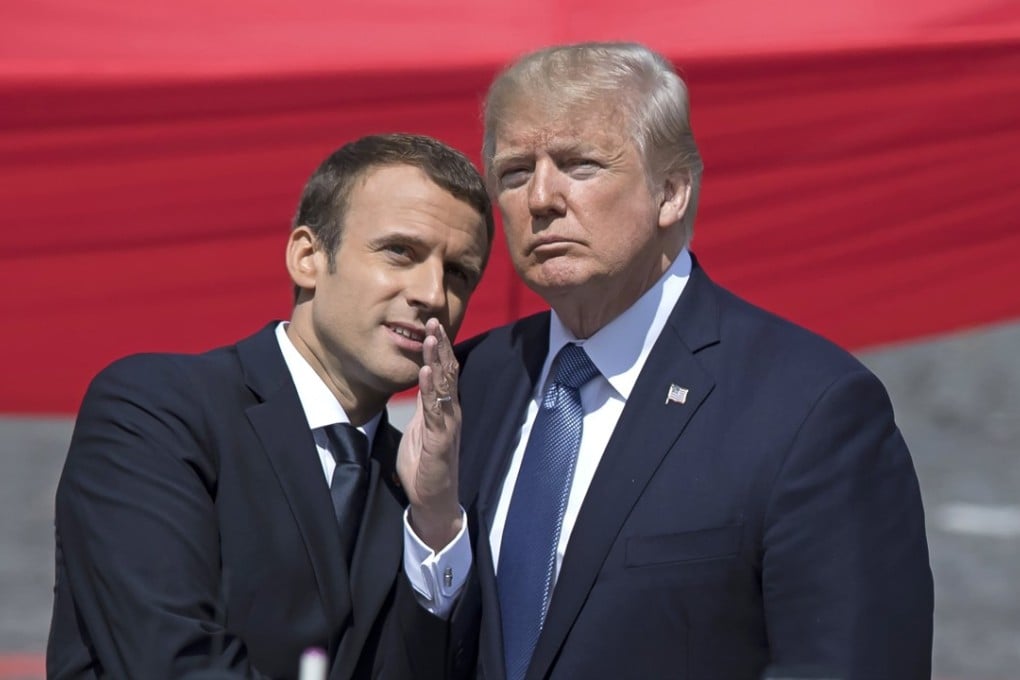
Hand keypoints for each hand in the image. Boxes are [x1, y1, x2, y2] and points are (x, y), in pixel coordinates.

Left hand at [397, 318, 462, 550]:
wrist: (433, 501)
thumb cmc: (426, 466)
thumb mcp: (421, 427)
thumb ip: (424, 404)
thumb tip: (422, 378)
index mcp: (445, 409)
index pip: (445, 372)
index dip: (440, 348)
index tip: (433, 324)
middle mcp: (451, 413)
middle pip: (448, 372)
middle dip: (440, 346)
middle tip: (433, 321)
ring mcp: (447, 426)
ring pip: (443, 386)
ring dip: (437, 360)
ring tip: (431, 338)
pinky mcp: (440, 441)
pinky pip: (435, 411)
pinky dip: (430, 389)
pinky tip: (426, 371)